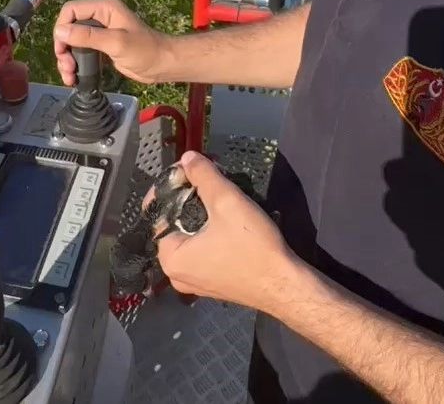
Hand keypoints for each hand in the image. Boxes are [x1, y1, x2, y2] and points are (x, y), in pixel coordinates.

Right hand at [53, 0, 169, 85]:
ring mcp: (101, 32)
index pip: (71, 10)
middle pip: (69, 27)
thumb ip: (88, 36)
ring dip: (67, 58)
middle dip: (63, 47)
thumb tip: (60, 31)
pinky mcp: (102, 46)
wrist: (162, 65)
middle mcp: (100, 17)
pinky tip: (74, 77)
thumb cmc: (144, 50)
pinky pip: (81, 51)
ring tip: (70, 76)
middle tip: (67, 67)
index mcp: (104, 8)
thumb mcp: (115, 42)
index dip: (61, 27)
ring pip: (73, 41)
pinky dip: (75, 63)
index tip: (61, 49)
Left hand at [154, 152, 296, 313]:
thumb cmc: (253, 247)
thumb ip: (203, 176)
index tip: (188, 170)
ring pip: (189, 235)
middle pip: (173, 223)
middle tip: (208, 178)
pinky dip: (210, 230)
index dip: (170, 186)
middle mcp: (177, 274)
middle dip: (189, 197)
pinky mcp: (213, 281)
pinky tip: (228, 217)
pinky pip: (202, 248)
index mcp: (171, 259)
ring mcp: (195, 281)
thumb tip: (186, 157)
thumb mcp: (226, 202)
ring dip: (202, 211)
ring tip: (220, 193)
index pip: (156, 212)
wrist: (286, 285)